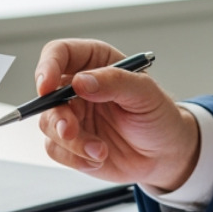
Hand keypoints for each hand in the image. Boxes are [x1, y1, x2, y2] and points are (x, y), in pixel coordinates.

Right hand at [32, 39, 200, 192]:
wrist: (165, 154)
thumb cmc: (158, 116)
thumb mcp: (145, 93)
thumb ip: (114, 82)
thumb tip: (80, 82)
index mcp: (95, 62)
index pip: (59, 53)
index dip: (47, 66)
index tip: (46, 87)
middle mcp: (78, 87)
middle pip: (47, 94)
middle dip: (57, 116)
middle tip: (71, 131)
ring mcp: (73, 115)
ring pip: (49, 124)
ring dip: (72, 142)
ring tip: (100, 151)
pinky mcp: (71, 142)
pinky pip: (56, 150)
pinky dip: (75, 158)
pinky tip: (99, 159)